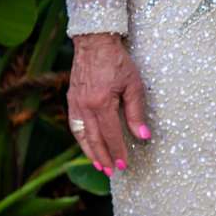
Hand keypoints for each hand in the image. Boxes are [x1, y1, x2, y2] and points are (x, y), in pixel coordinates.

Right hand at [68, 33, 147, 176]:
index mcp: (101, 103)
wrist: (95, 43)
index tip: (124, 165)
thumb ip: (136, 112)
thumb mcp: (134, 85)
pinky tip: (88, 144)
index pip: (111, 135)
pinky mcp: (71, 99)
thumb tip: (143, 136)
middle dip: (104, 157)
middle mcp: (84, 107)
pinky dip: (81, 138)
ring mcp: (75, 103)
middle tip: (112, 172)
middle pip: (94, 139)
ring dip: (90, 152)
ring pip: (81, 135)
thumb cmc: (118, 62)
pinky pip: (75, 125)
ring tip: (100, 165)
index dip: (118, 151)